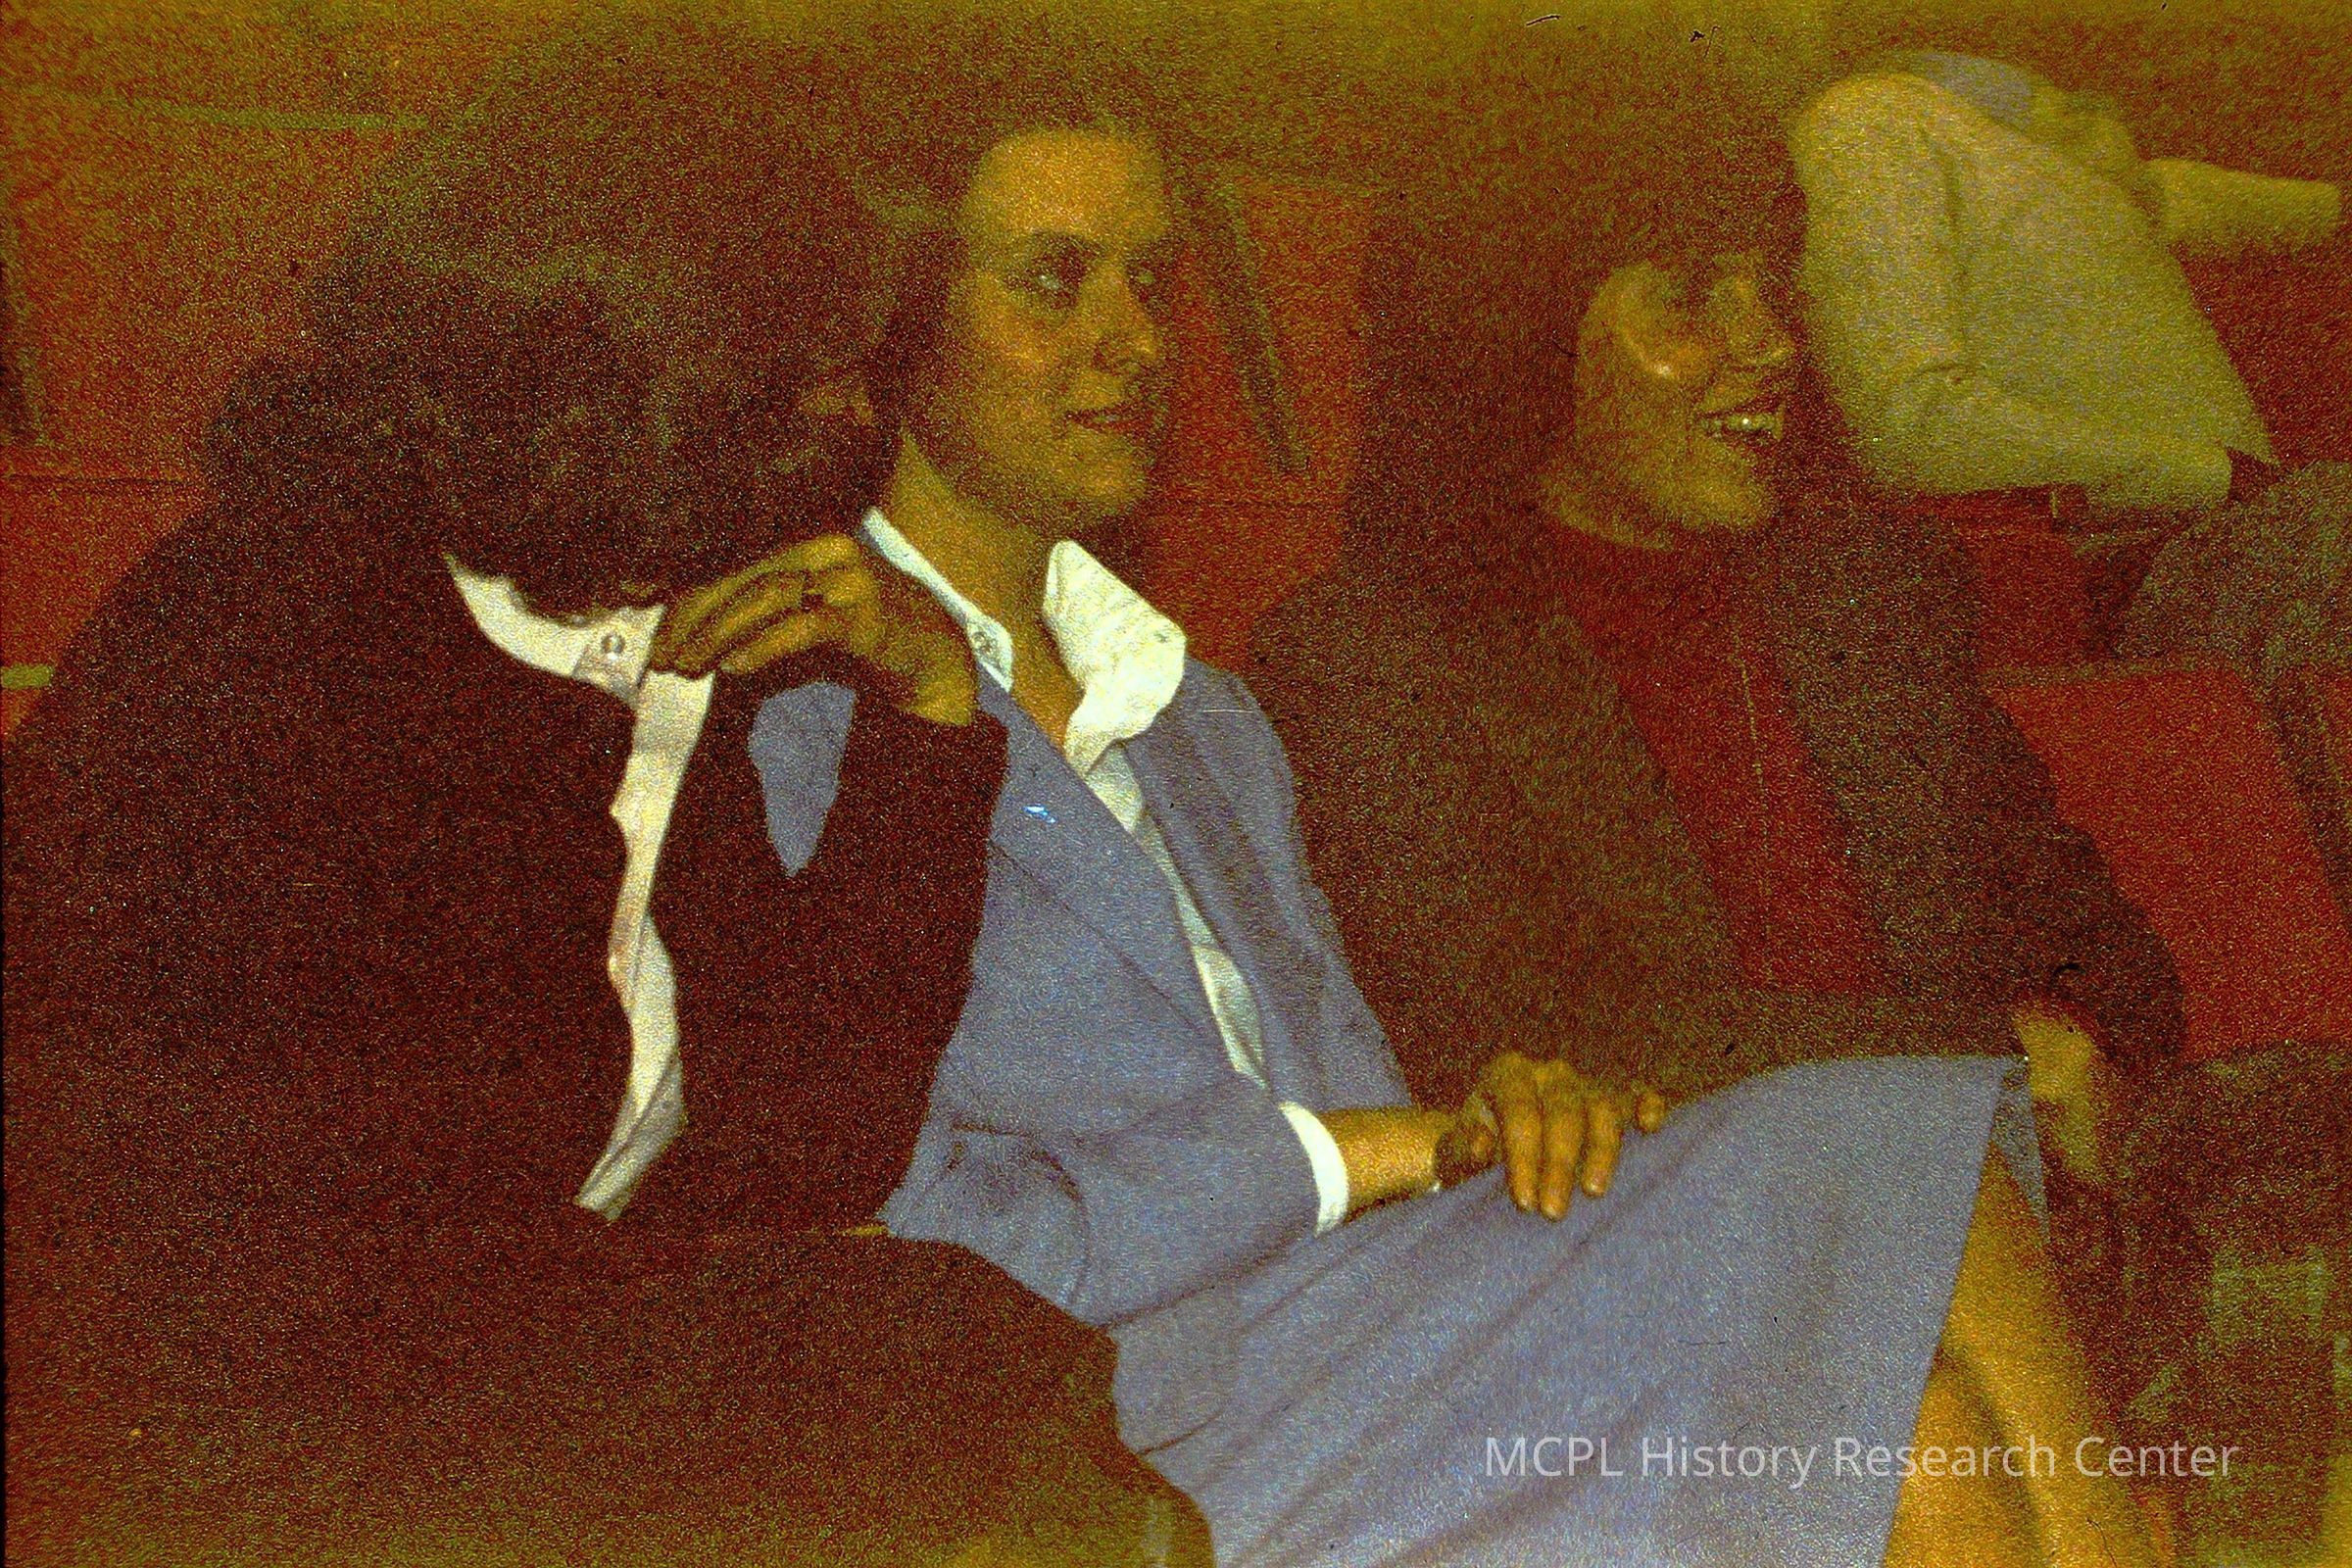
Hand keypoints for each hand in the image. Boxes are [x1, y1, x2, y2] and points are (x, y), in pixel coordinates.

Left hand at [651, 534, 978, 724]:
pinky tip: (735, 667)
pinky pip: (804, 627)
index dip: (681, 585)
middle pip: (739, 572)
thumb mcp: (797, 616)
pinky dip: (763, 647)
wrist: (931, 653)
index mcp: (801, 538)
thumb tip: (681, 634)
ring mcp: (849, 577)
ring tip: (687, 665)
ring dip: (717, 634)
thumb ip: (750, 616)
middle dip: (691, 615)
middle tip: (661, 654)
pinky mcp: (867, 616)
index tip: (642, 613)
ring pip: (766, 596)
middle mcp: (823, 546)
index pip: (728, 556)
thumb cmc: (853, 634)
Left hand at [1437, 1053, 1665, 1219]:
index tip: (1525, 1203)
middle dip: (1559, 1165)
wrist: (1494, 1144)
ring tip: (1594, 1192)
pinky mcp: (1614, 1097)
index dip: (1523, 1158)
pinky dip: (1646, 1105)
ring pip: (1602, 1106)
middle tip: (1553, 1213)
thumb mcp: (1453, 1155)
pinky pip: (1635, 1094)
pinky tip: (1651, 1126)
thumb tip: (1480, 1144)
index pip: (1519, 1112)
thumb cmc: (1472, 1152)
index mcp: (1506, 1075)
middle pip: (1563, 1113)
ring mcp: (1584, 1083)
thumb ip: (1459, 1150)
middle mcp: (1549, 1072)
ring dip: (1602, 1151)